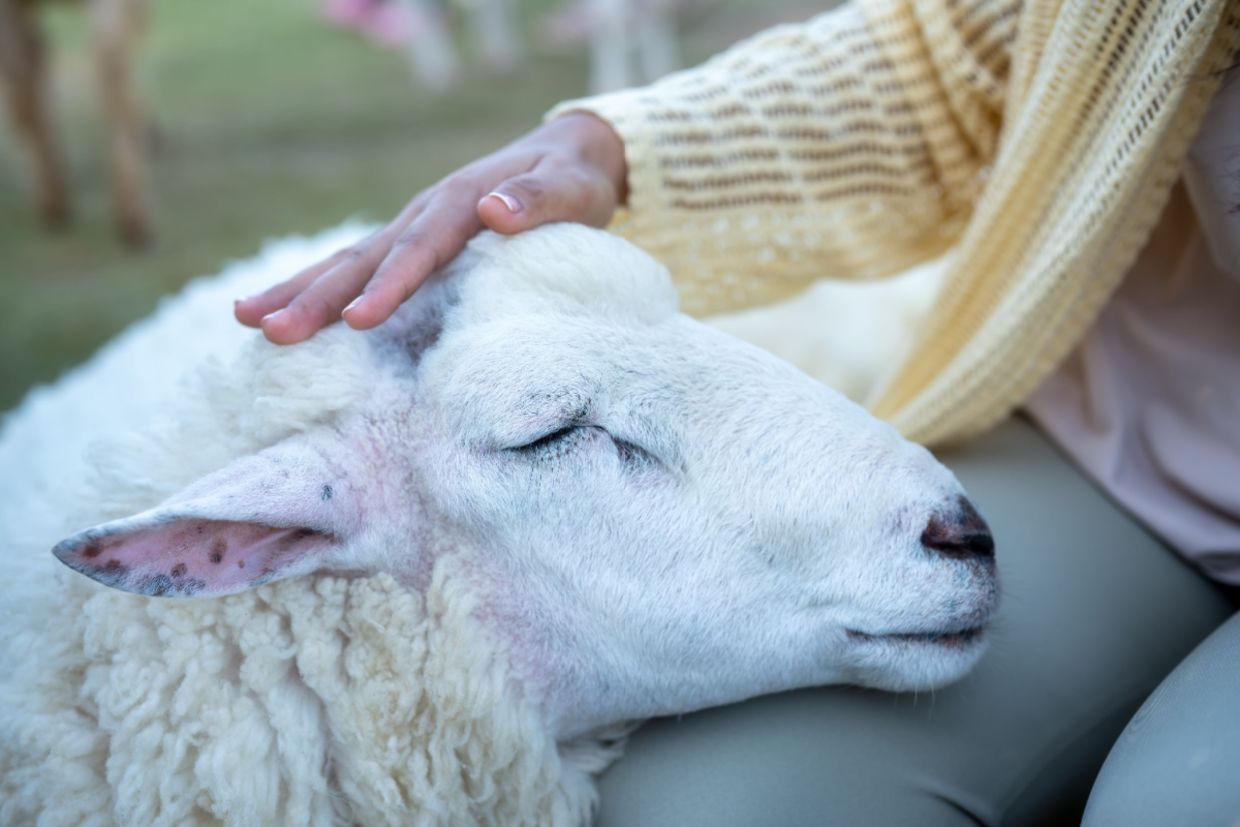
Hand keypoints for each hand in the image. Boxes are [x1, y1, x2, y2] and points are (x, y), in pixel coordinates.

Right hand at [234, 112, 626, 343]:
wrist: (566, 157)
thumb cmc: (575, 182)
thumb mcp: (574, 189)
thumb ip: (540, 201)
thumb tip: (494, 210)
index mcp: (461, 203)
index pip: (420, 251)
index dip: (389, 286)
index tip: (360, 320)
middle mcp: (425, 213)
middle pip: (363, 258)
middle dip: (318, 297)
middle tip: (270, 331)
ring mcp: (411, 228)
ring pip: (346, 261)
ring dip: (298, 291)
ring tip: (245, 320)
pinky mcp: (410, 244)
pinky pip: (356, 268)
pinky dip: (316, 287)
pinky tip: (278, 310)